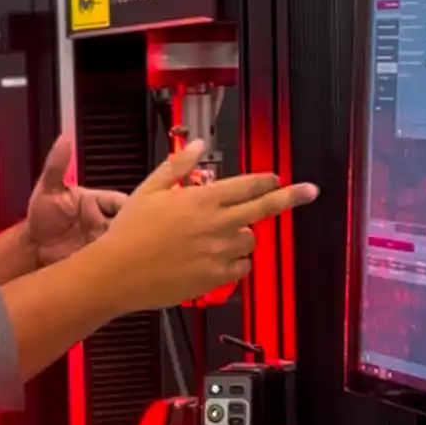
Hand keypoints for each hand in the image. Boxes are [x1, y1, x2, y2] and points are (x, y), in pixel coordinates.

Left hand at [24, 135, 128, 266]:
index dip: (129, 207)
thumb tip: (65, 139)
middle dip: (133, 228)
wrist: (31, 249)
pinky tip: (116, 264)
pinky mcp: (101, 262)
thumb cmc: (41, 217)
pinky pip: (115, 261)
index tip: (133, 211)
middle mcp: (106, 222)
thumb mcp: (48, 189)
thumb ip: (57, 164)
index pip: (122, 202)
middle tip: (128, 234)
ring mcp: (104, 242)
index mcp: (98, 203)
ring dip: (126, 246)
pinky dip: (118, 262)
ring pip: (125, 242)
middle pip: (129, 223)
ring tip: (122, 250)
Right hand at [91, 141, 317, 311]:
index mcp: (201, 199)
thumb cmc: (129, 233)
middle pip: (264, 208)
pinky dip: (234, 263)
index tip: (277, 178)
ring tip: (215, 238)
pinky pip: (241, 268)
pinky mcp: (216, 278)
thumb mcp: (149, 190)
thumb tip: (199, 147)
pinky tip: (214, 260)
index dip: (266, 180)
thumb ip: (179, 166)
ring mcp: (219, 252)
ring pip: (250, 240)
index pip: (247, 185)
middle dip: (289, 198)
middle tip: (308, 192)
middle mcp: (216, 224)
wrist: (116, 273)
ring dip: (242, 235)